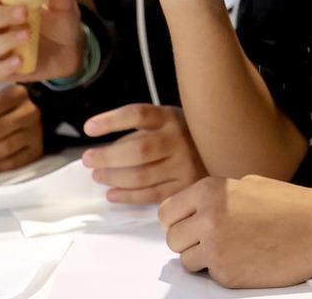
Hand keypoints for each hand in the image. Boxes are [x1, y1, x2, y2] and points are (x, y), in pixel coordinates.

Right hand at [0, 0, 82, 82]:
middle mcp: (1, 25)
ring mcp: (4, 48)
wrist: (73, 51)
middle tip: (24, 12)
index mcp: (8, 4)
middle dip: (4, 14)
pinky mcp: (9, 70)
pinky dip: (4, 67)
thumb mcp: (65, 6)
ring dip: (6, 40)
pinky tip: (19, 61)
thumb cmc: (61, 23)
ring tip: (27, 35)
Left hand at [82, 104, 206, 203]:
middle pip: (137, 150)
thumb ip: (140, 132)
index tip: (88, 128)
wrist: (224, 153)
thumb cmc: (184, 136)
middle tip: (87, 159)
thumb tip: (103, 151)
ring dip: (113, 177)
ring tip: (97, 175)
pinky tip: (112, 194)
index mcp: (169, 117)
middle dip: (107, 157)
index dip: (110, 121)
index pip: (136, 114)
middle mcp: (178, 140)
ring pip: (141, 176)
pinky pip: (152, 195)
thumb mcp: (166, 122)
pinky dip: (128, 196)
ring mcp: (184, 166)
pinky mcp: (186, 188)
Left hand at [159, 175, 311, 287]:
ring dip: (201, 259)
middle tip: (207, 242)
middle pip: (172, 238)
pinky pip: (211, 276)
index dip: (175, 222)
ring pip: (186, 260)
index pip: (166, 212)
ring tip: (228, 251)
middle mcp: (207, 217)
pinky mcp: (229, 274)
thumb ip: (213, 196)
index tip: (186, 227)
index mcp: (208, 191)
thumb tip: (191, 209)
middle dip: (187, 241)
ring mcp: (216, 247)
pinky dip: (223, 271)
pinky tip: (245, 260)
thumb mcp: (243, 185)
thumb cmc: (288, 205)